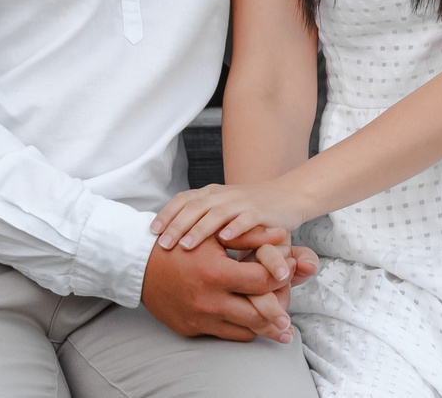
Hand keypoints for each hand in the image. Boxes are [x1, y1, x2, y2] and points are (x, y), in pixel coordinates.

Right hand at [140, 237, 283, 341]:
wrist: (140, 265)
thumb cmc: (180, 242)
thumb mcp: (214, 233)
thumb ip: (250, 235)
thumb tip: (283, 234)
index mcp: (216, 274)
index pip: (262, 282)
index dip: (281, 277)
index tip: (289, 274)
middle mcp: (208, 301)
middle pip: (258, 315)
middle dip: (278, 315)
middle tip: (289, 317)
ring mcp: (199, 318)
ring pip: (243, 331)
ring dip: (260, 326)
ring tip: (275, 322)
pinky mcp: (190, 329)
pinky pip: (222, 334)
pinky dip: (237, 328)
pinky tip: (246, 321)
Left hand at [153, 180, 302, 252]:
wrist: (289, 196)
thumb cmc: (252, 211)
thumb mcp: (225, 214)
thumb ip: (204, 224)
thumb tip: (172, 247)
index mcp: (213, 194)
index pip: (184, 199)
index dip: (167, 214)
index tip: (152, 232)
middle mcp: (225, 195)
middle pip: (196, 207)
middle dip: (177, 225)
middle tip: (162, 245)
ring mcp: (244, 202)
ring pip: (217, 213)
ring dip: (200, 229)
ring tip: (186, 246)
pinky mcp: (263, 212)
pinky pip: (247, 218)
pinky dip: (235, 228)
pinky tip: (225, 239)